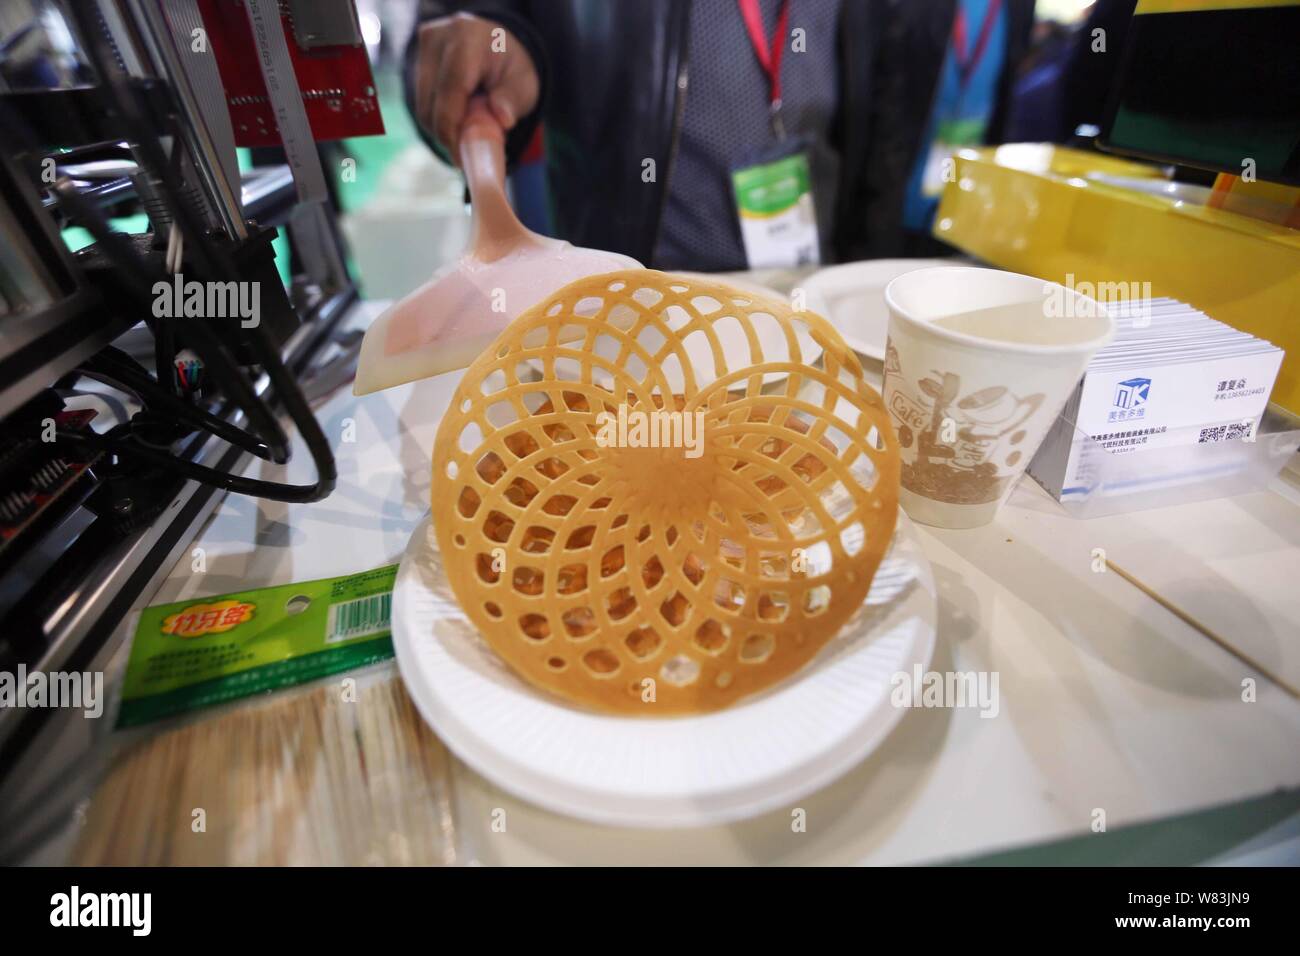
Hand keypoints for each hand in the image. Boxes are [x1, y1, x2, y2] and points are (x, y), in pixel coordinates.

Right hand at [412, 13, 539, 160]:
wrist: (495, 44)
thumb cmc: (511, 66)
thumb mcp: (524, 83)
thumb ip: (513, 100)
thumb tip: (503, 119)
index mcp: (468, 39)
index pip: (451, 91)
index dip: (453, 129)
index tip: (462, 159)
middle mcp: (438, 38)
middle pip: (431, 104)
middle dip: (449, 135)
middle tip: (468, 154)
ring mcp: (423, 48)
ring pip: (423, 108)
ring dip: (443, 130)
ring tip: (468, 132)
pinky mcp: (415, 60)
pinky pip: (422, 104)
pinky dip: (439, 120)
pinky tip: (458, 120)